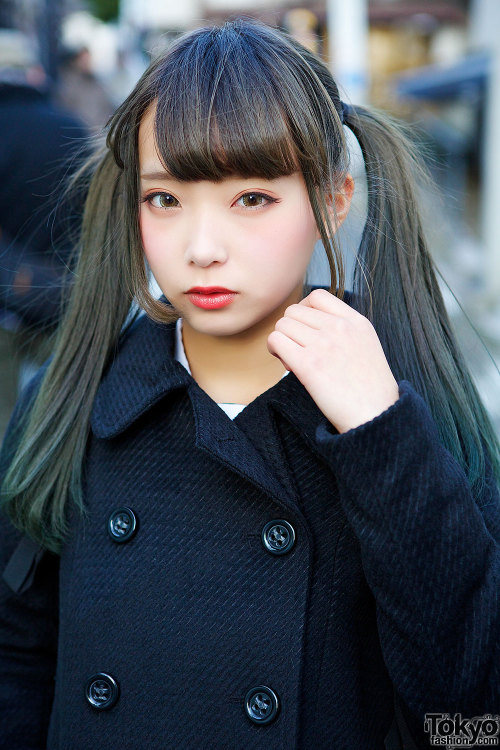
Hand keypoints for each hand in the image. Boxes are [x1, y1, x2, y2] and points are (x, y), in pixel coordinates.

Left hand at [267, 288, 399, 432]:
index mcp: (356, 321)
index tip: (305, 329)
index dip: (303, 311)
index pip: (317, 296)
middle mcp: (340, 327)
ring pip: (282, 325)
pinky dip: (275, 350)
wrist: (376, 416)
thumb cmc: (369, 389)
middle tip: (300, 351)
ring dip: (282, 341)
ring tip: (295, 360)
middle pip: (294, 311)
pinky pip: (276, 341)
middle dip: (291, 329)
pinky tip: (288, 365)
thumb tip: (308, 326)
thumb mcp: (366, 346)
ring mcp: (324, 344)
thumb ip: (343, 330)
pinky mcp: (308, 364)